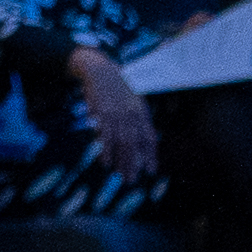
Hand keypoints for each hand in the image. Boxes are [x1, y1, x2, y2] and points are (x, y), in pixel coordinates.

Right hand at [83, 60, 164, 190]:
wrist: (100, 71)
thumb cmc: (117, 89)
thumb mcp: (133, 102)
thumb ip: (139, 120)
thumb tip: (146, 140)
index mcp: (141, 112)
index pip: (149, 137)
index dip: (151, 155)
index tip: (151, 171)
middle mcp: (132, 114)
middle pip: (135, 144)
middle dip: (134, 164)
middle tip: (132, 180)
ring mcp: (117, 114)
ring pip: (121, 142)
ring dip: (121, 161)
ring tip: (120, 176)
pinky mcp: (103, 114)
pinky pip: (106, 136)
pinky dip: (106, 151)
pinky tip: (106, 163)